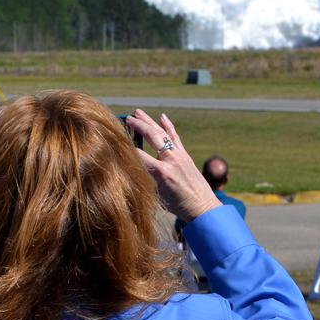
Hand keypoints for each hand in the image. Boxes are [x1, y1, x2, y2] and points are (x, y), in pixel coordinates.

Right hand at [126, 110, 219, 225]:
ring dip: (150, 121)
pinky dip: (168, 126)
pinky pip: (175, 137)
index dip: (126, 146)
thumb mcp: (157, 195)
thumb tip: (131, 166)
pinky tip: (162, 116)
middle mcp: (171, 160)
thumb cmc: (178, 206)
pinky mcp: (185, 155)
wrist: (203, 207)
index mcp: (161, 172)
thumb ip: (145, 179)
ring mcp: (179, 155)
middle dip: (138, 126)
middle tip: (126, 117)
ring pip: (162, 133)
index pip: (138, 154)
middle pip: (151, 137)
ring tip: (138, 112)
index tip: (116, 138)